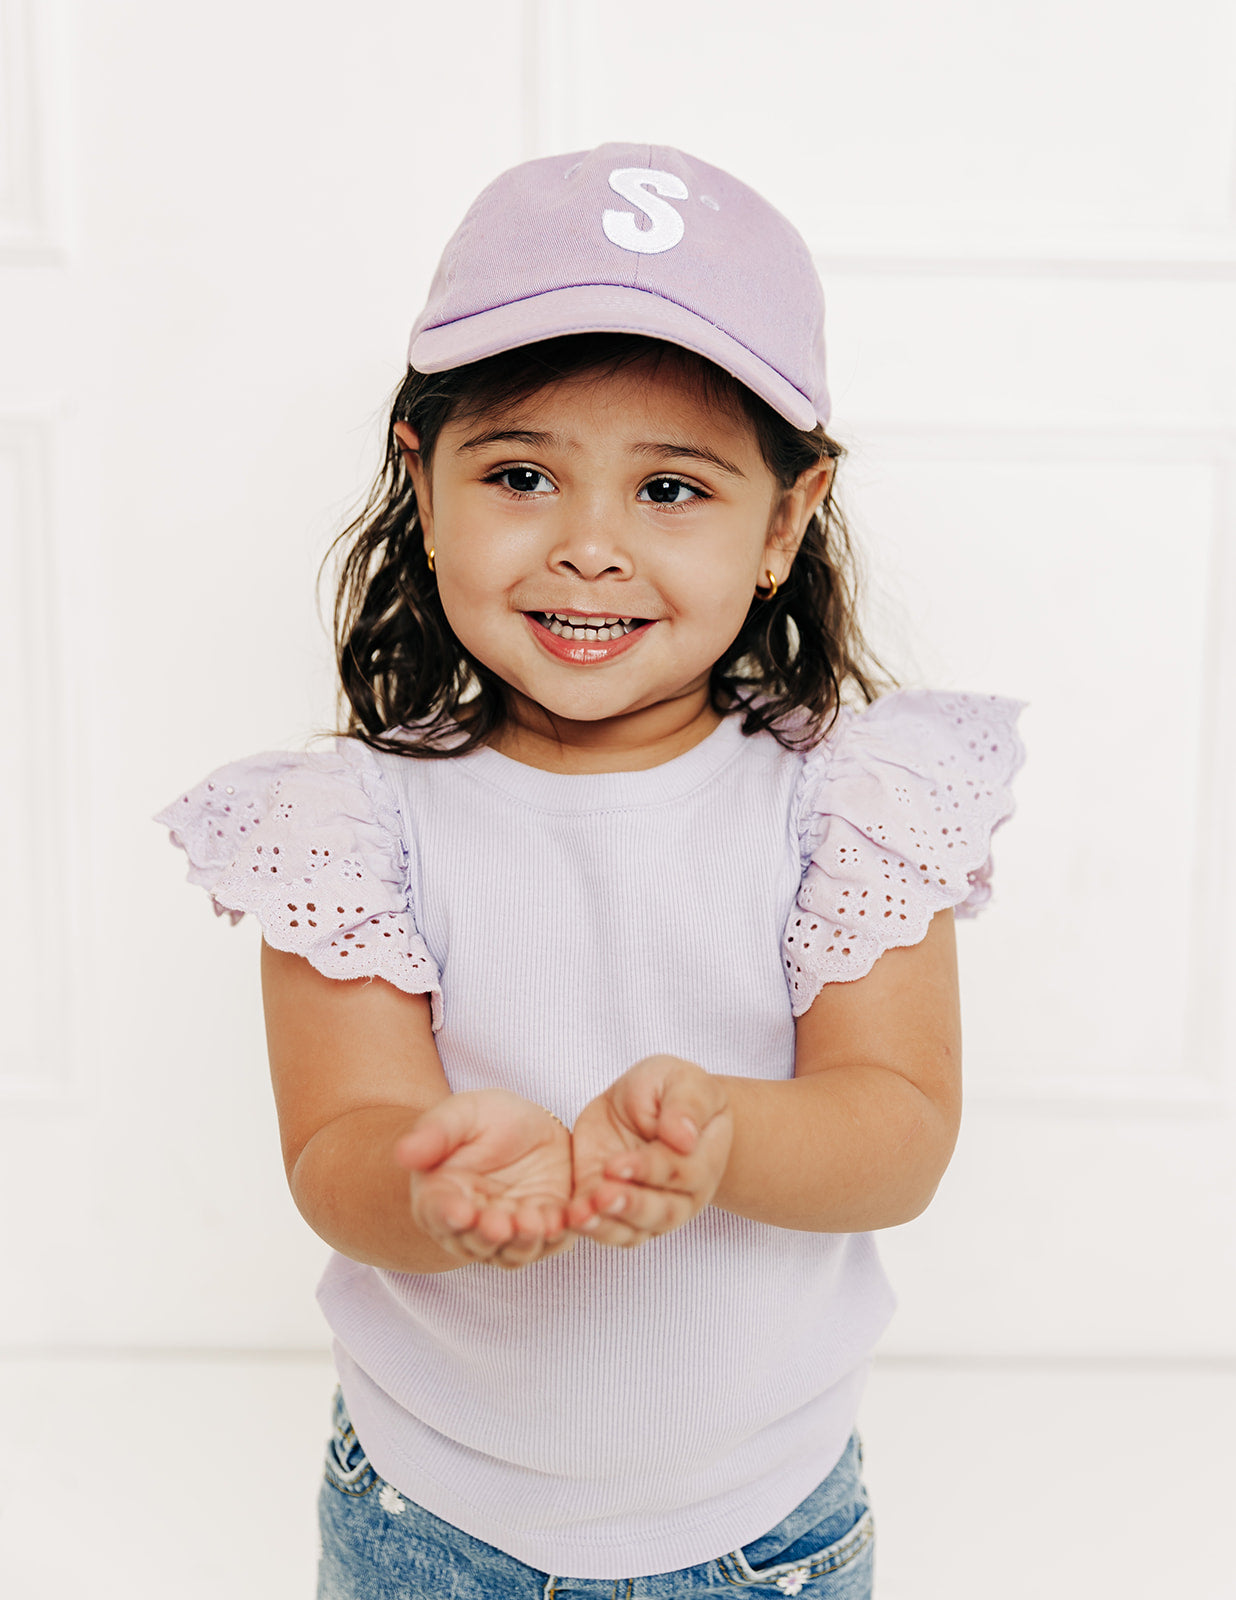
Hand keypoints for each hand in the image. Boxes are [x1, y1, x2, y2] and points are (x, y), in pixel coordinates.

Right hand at [395, 1089, 574, 1269]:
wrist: (527, 1129)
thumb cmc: (483, 1121)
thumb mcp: (460, 1115)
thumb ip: (434, 1132)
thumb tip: (402, 1154)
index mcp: (441, 1198)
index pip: (438, 1213)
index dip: (447, 1215)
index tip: (459, 1211)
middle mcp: (471, 1226)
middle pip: (475, 1241)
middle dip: (488, 1235)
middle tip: (499, 1224)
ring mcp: (509, 1233)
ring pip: (512, 1251)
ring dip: (522, 1242)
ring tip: (532, 1222)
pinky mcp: (545, 1230)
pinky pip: (551, 1242)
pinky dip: (557, 1237)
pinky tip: (562, 1221)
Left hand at [566, 1055, 732, 1247]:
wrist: (645, 1102)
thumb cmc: (671, 1089)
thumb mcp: (682, 1081)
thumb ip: (687, 1105)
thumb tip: (685, 1138)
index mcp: (703, 1160)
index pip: (680, 1172)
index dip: (648, 1170)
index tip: (617, 1164)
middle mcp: (682, 1194)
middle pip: (662, 1211)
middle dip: (629, 1205)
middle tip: (602, 1197)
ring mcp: (650, 1208)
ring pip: (634, 1229)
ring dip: (607, 1225)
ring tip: (583, 1216)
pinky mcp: (615, 1209)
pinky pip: (607, 1229)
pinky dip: (590, 1227)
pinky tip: (572, 1219)